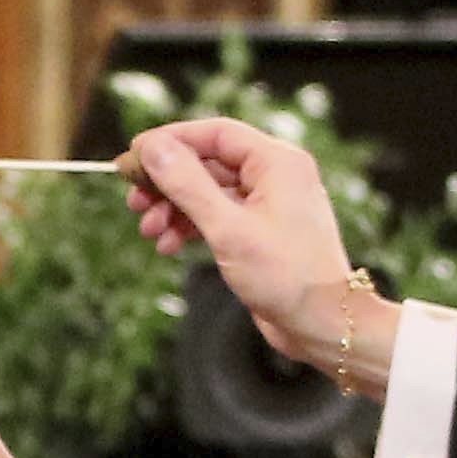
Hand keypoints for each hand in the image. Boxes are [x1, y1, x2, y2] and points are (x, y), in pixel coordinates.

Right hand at [124, 116, 366, 374]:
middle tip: (134, 201)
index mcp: (277, 161)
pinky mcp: (261, 231)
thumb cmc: (286, 276)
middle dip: (168, 183)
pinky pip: (218, 216)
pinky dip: (192, 226)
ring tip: (149, 231)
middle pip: (208, 162)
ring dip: (174, 208)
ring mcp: (269, 203)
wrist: (322, 324)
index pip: (214, 133)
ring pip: (209, 192)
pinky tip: (169, 245)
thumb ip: (186, 184)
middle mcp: (275, 175)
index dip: (171, 141)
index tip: (133, 157)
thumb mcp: (227, 228)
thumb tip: (151, 147)